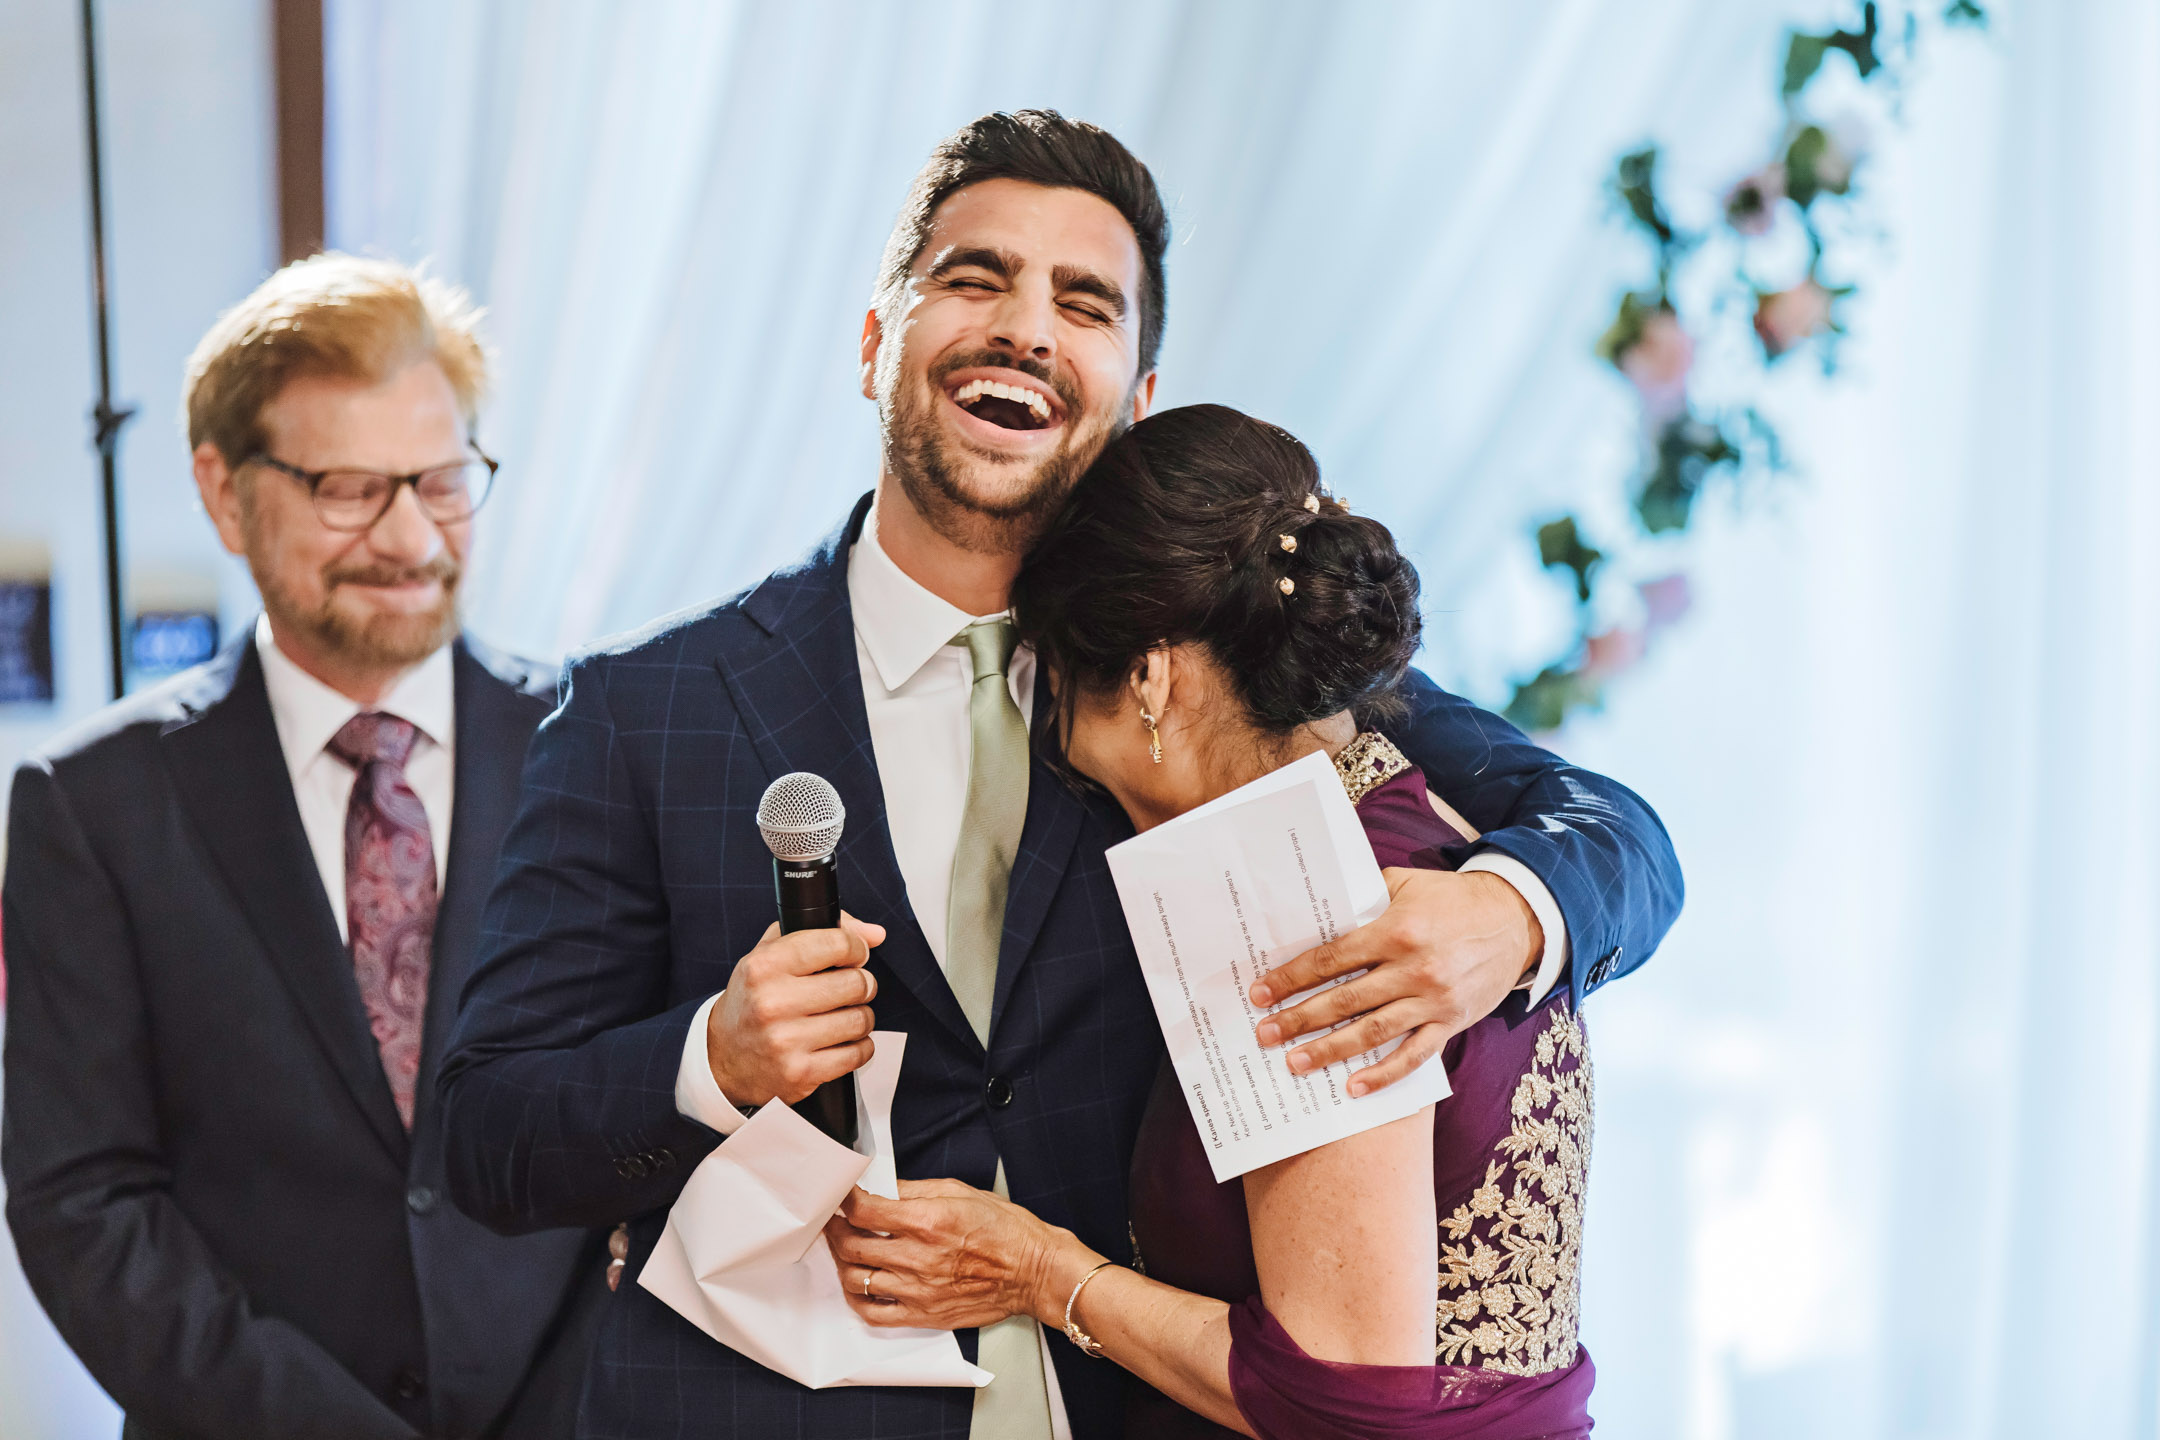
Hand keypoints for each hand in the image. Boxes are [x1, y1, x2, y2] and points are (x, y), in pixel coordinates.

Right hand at [707, 913, 884, 1108]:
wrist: (724, 1057)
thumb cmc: (753, 1000)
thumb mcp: (770, 955)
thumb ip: (820, 931)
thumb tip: (875, 933)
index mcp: (763, 967)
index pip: (835, 943)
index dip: (856, 947)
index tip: (855, 955)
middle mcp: (772, 1003)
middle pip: (855, 983)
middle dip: (862, 983)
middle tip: (852, 988)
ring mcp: (786, 1041)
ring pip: (861, 1019)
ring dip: (861, 1016)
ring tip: (845, 1014)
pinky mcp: (801, 1073)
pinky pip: (858, 1053)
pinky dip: (860, 1046)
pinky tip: (842, 1041)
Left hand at [823, 1180, 1087, 1331]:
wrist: (1034, 1271)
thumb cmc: (1007, 1231)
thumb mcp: (962, 1192)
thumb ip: (915, 1190)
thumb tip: (882, 1188)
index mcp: (929, 1221)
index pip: (864, 1210)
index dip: (843, 1199)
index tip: (841, 1195)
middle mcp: (919, 1258)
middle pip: (851, 1244)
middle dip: (835, 1227)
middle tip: (834, 1219)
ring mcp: (918, 1291)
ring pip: (855, 1278)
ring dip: (841, 1260)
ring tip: (844, 1247)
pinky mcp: (923, 1315)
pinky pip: (873, 1313)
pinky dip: (856, 1298)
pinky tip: (858, 1284)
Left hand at [1249, 868, 1539, 1095]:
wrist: (1518, 919)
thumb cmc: (1453, 899)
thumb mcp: (1407, 884)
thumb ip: (1365, 894)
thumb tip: (1318, 906)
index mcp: (1396, 931)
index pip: (1332, 959)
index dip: (1293, 977)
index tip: (1261, 992)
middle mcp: (1413, 969)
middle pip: (1344, 1000)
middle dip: (1299, 1018)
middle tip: (1265, 1033)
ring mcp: (1433, 1000)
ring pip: (1372, 1032)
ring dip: (1330, 1050)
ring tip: (1295, 1063)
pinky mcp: (1452, 1022)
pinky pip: (1414, 1055)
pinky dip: (1384, 1074)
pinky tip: (1353, 1087)